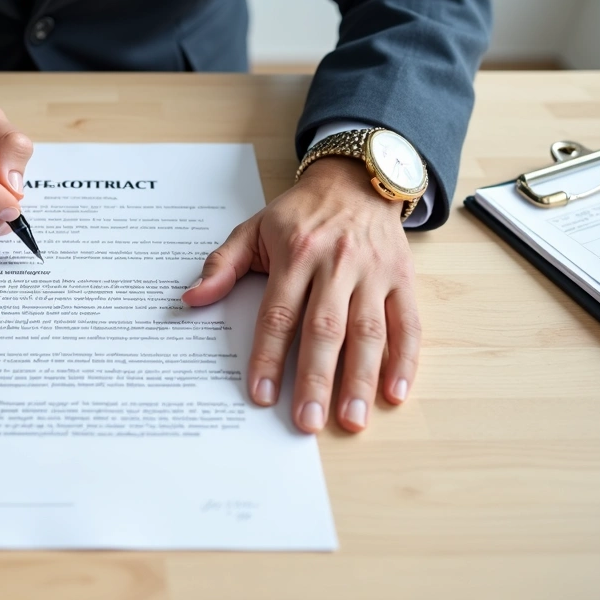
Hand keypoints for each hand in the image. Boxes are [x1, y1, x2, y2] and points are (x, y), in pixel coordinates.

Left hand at [181, 157, 421, 433]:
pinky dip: (404, 360)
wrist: (357, 179)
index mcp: (296, 254)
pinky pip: (408, 323)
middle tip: (307, 420)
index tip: (261, 393)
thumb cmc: (301, 213)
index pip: (278, 313)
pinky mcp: (403, 279)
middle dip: (315, 378)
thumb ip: (222, 265)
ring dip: (360, 378)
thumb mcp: (254, 228)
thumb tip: (192, 298)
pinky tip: (394, 393)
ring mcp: (373, 273)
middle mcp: (337, 264)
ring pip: (369, 331)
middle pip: (325, 328)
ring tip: (350, 419)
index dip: (268, 355)